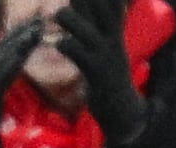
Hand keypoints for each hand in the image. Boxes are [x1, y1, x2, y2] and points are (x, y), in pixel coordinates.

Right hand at [0, 18, 43, 147]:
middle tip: (42, 19)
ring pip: (2, 57)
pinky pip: (1, 74)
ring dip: (22, 43)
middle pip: (1, 47)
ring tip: (38, 31)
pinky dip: (14, 62)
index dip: (16, 33)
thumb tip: (13, 64)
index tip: (33, 23)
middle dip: (22, 33)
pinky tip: (26, 51)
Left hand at [54, 0, 144, 143]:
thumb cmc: (107, 74)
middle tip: (67, 0)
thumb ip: (92, 23)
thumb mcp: (105, 45)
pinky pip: (77, 52)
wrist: (120, 109)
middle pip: (102, 6)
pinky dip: (64, 44)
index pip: (113, 3)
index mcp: (116, 29)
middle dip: (82, 0)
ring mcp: (105, 55)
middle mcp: (113, 38)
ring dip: (68, 18)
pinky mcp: (95, 72)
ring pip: (85, 29)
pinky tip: (56, 43)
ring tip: (56, 16)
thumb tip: (75, 1)